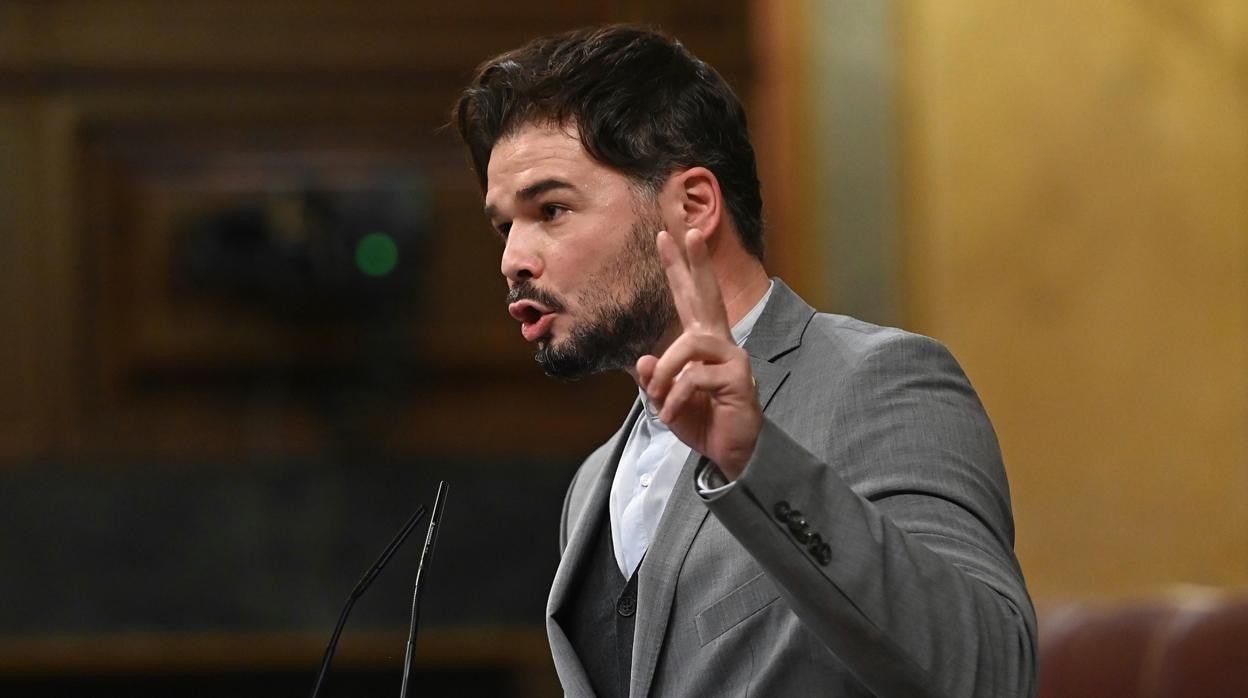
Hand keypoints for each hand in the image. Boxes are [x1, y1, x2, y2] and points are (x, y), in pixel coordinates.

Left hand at [636, 228, 760, 479]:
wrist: (733, 454)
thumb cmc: (703, 423)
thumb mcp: (667, 401)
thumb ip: (655, 380)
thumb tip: (644, 360)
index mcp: (703, 343)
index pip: (689, 299)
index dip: (679, 269)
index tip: (666, 237)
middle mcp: (720, 343)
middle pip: (708, 294)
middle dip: (696, 263)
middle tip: (686, 231)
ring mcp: (733, 357)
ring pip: (688, 345)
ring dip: (666, 372)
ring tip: (660, 398)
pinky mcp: (738, 377)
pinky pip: (694, 378)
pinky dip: (676, 398)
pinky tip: (674, 415)